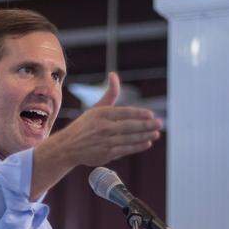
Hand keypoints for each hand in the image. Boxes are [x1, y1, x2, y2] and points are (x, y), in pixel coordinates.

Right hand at [43, 73, 162, 166]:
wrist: (69, 147)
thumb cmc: (85, 126)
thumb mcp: (96, 108)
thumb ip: (110, 93)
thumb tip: (114, 74)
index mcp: (101, 114)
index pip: (124, 113)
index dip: (139, 114)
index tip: (151, 114)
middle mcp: (103, 127)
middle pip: (130, 126)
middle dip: (146, 125)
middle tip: (159, 123)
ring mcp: (105, 141)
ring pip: (129, 138)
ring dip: (145, 136)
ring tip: (156, 133)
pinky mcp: (106, 154)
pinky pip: (125, 149)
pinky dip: (137, 146)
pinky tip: (147, 143)